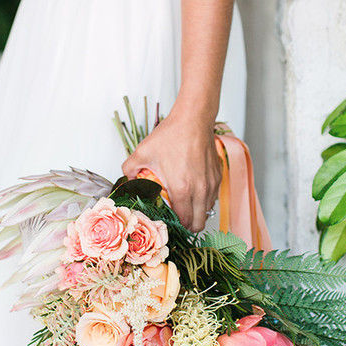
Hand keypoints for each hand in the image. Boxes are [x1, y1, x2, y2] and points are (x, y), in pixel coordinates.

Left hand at [121, 110, 220, 232]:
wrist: (194, 119)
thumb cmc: (172, 134)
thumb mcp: (142, 152)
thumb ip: (129, 169)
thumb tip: (127, 181)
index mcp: (182, 188)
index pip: (183, 221)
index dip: (175, 226)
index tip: (168, 222)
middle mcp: (200, 189)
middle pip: (198, 223)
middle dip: (188, 226)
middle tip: (178, 220)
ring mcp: (211, 184)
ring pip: (207, 211)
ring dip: (197, 213)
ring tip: (185, 207)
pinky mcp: (218, 176)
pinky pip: (213, 197)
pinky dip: (204, 200)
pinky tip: (194, 193)